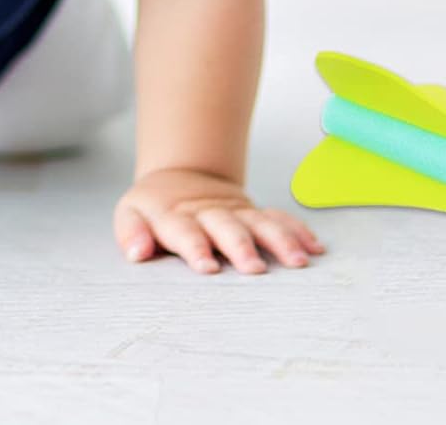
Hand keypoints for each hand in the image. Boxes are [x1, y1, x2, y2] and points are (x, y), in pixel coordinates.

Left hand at [114, 167, 324, 274]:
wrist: (181, 176)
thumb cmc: (154, 208)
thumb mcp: (131, 214)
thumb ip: (131, 233)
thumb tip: (137, 253)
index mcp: (175, 215)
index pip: (184, 231)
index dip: (195, 247)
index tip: (208, 267)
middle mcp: (209, 213)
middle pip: (227, 228)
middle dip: (241, 247)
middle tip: (255, 269)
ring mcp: (234, 212)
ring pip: (260, 223)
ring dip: (280, 240)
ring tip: (299, 261)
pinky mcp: (253, 212)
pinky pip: (278, 218)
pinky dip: (296, 230)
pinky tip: (314, 247)